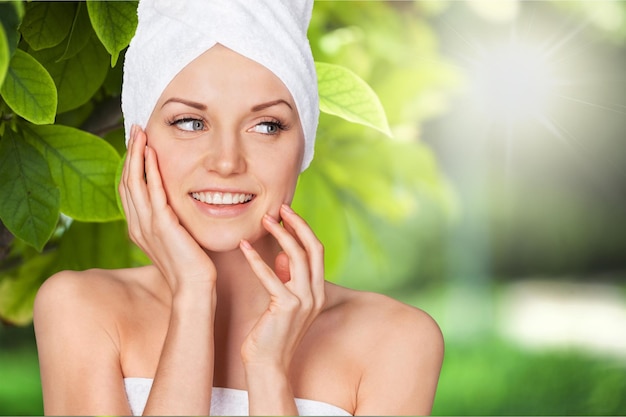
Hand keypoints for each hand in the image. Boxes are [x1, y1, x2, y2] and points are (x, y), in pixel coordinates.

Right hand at [119, 125, 215, 293]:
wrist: (194, 287)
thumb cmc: (190, 265)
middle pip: (126, 181)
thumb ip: (169, 223)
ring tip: (139, 133)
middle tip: (135, 130)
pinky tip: (151, 153)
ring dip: (136, 155)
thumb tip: (174, 210)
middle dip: (130, 153)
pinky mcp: (162, 225)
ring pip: (134, 182)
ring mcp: (147, 225)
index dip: (131, 165)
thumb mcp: (175, 239)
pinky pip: (152, 192)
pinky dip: (150, 170)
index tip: (137, 144)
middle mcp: (137, 225)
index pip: (129, 190)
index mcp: (139, 228)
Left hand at [239, 204, 325, 371]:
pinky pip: (272, 276)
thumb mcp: (284, 302)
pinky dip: (256, 259)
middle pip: (314, 248)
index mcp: (317, 290)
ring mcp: (303, 301)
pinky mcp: (286, 307)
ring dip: (280, 234)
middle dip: (298, 224)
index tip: (288, 213)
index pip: (316, 251)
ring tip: (263, 220)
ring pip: (297, 257)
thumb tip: (285, 256)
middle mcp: (315, 293)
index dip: (304, 229)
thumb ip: (287, 279)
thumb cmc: (271, 333)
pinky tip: (243, 247)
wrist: (268, 365)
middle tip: (280, 207)